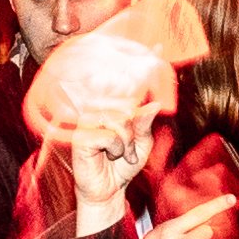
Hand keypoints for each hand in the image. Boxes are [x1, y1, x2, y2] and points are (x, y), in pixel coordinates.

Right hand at [26, 29, 175, 230]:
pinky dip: (116, 147)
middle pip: (127, 104)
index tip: (158, 47)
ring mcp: (87, 119)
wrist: (107, 191)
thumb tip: (152, 105)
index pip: (130, 83)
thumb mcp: (142, 143)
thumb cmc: (122, 165)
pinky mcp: (80, 135)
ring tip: (120, 153)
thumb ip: (144, 122)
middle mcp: (98, 108)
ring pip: (119, 119)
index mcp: (113, 106)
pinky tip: (107, 154)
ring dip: (125, 141)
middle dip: (134, 129)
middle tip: (127, 148)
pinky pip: (110, 134)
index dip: (144, 63)